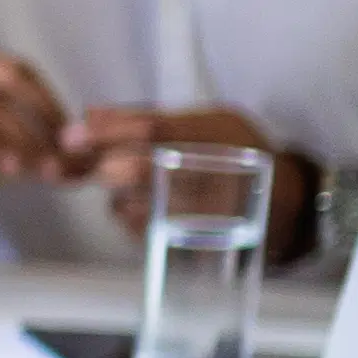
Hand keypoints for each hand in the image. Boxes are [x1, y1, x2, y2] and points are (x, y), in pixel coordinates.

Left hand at [50, 102, 299, 240]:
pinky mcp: (195, 243)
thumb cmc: (236, 152)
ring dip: (118, 193)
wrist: (286, 203)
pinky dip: (129, 215)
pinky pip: (142, 229)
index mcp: (218, 133)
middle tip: (94, 165)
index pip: (154, 129)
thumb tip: (89, 113)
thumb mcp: (206, 120)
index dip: (108, 131)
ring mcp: (207, 213)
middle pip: (145, 171)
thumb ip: (146, 116)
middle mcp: (216, 175)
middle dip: (107, 167)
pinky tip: (141, 203)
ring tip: (129, 184)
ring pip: (137, 204)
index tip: (71, 134)